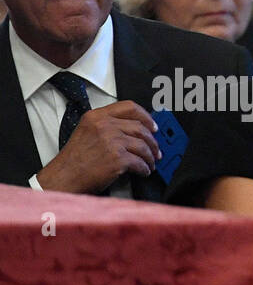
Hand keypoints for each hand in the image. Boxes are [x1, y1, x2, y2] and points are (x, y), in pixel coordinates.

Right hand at [36, 102, 160, 193]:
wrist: (64, 177)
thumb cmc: (75, 159)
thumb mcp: (86, 132)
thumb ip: (107, 126)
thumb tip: (133, 129)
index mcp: (96, 116)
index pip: (129, 107)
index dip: (146, 117)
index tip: (153, 126)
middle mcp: (104, 126)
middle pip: (140, 128)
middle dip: (152, 141)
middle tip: (155, 150)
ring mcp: (112, 142)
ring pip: (143, 146)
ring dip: (150, 157)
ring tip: (150, 163)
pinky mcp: (118, 159)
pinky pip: (140, 162)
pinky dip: (145, 168)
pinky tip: (143, 171)